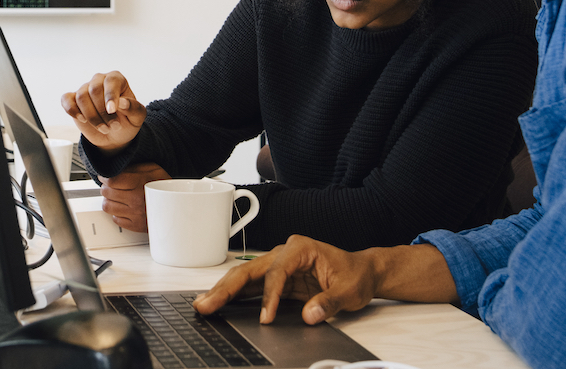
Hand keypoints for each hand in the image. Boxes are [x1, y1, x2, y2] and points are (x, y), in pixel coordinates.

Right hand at [61, 71, 145, 150]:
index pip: (111, 81)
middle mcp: (99, 81)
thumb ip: (133, 108)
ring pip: (82, 97)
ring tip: (104, 128)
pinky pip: (66, 100)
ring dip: (92, 116)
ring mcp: (85, 89)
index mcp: (116, 80)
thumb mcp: (137, 117)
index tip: (112, 110)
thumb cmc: (127, 122)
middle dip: (102, 111)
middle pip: (94, 89)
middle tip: (112, 126)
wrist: (114, 136)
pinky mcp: (73, 100)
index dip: (111, 95)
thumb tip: (122, 102)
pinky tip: (82, 119)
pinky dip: (72, 110)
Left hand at [99, 162, 171, 231]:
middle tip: (110, 186)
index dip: (104, 177)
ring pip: (107, 207)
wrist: (178, 205)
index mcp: (139, 184)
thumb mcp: (153, 169)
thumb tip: (117, 168)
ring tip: (115, 197)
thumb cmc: (165, 187)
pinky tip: (123, 207)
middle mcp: (136, 200)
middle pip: (107, 193)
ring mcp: (135, 214)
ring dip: (109, 200)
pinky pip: (116, 219)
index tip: (104, 177)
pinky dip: (117, 213)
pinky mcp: (135, 225)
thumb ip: (134, 167)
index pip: (112, 181)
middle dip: (106, 187)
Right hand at [192, 235, 376, 324]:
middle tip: (205, 304)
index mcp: (300, 248)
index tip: (266, 317)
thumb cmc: (355, 276)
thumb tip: (310, 315)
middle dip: (225, 288)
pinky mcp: (275, 279)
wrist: (362, 273)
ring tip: (203, 305)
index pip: (276, 271)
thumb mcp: (349, 291)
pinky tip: (218, 304)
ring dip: (223, 292)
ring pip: (244, 278)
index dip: (268, 295)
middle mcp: (284, 253)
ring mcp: (277, 265)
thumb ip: (329, 303)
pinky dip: (234, 296)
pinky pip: (251, 287)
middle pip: (249, 270)